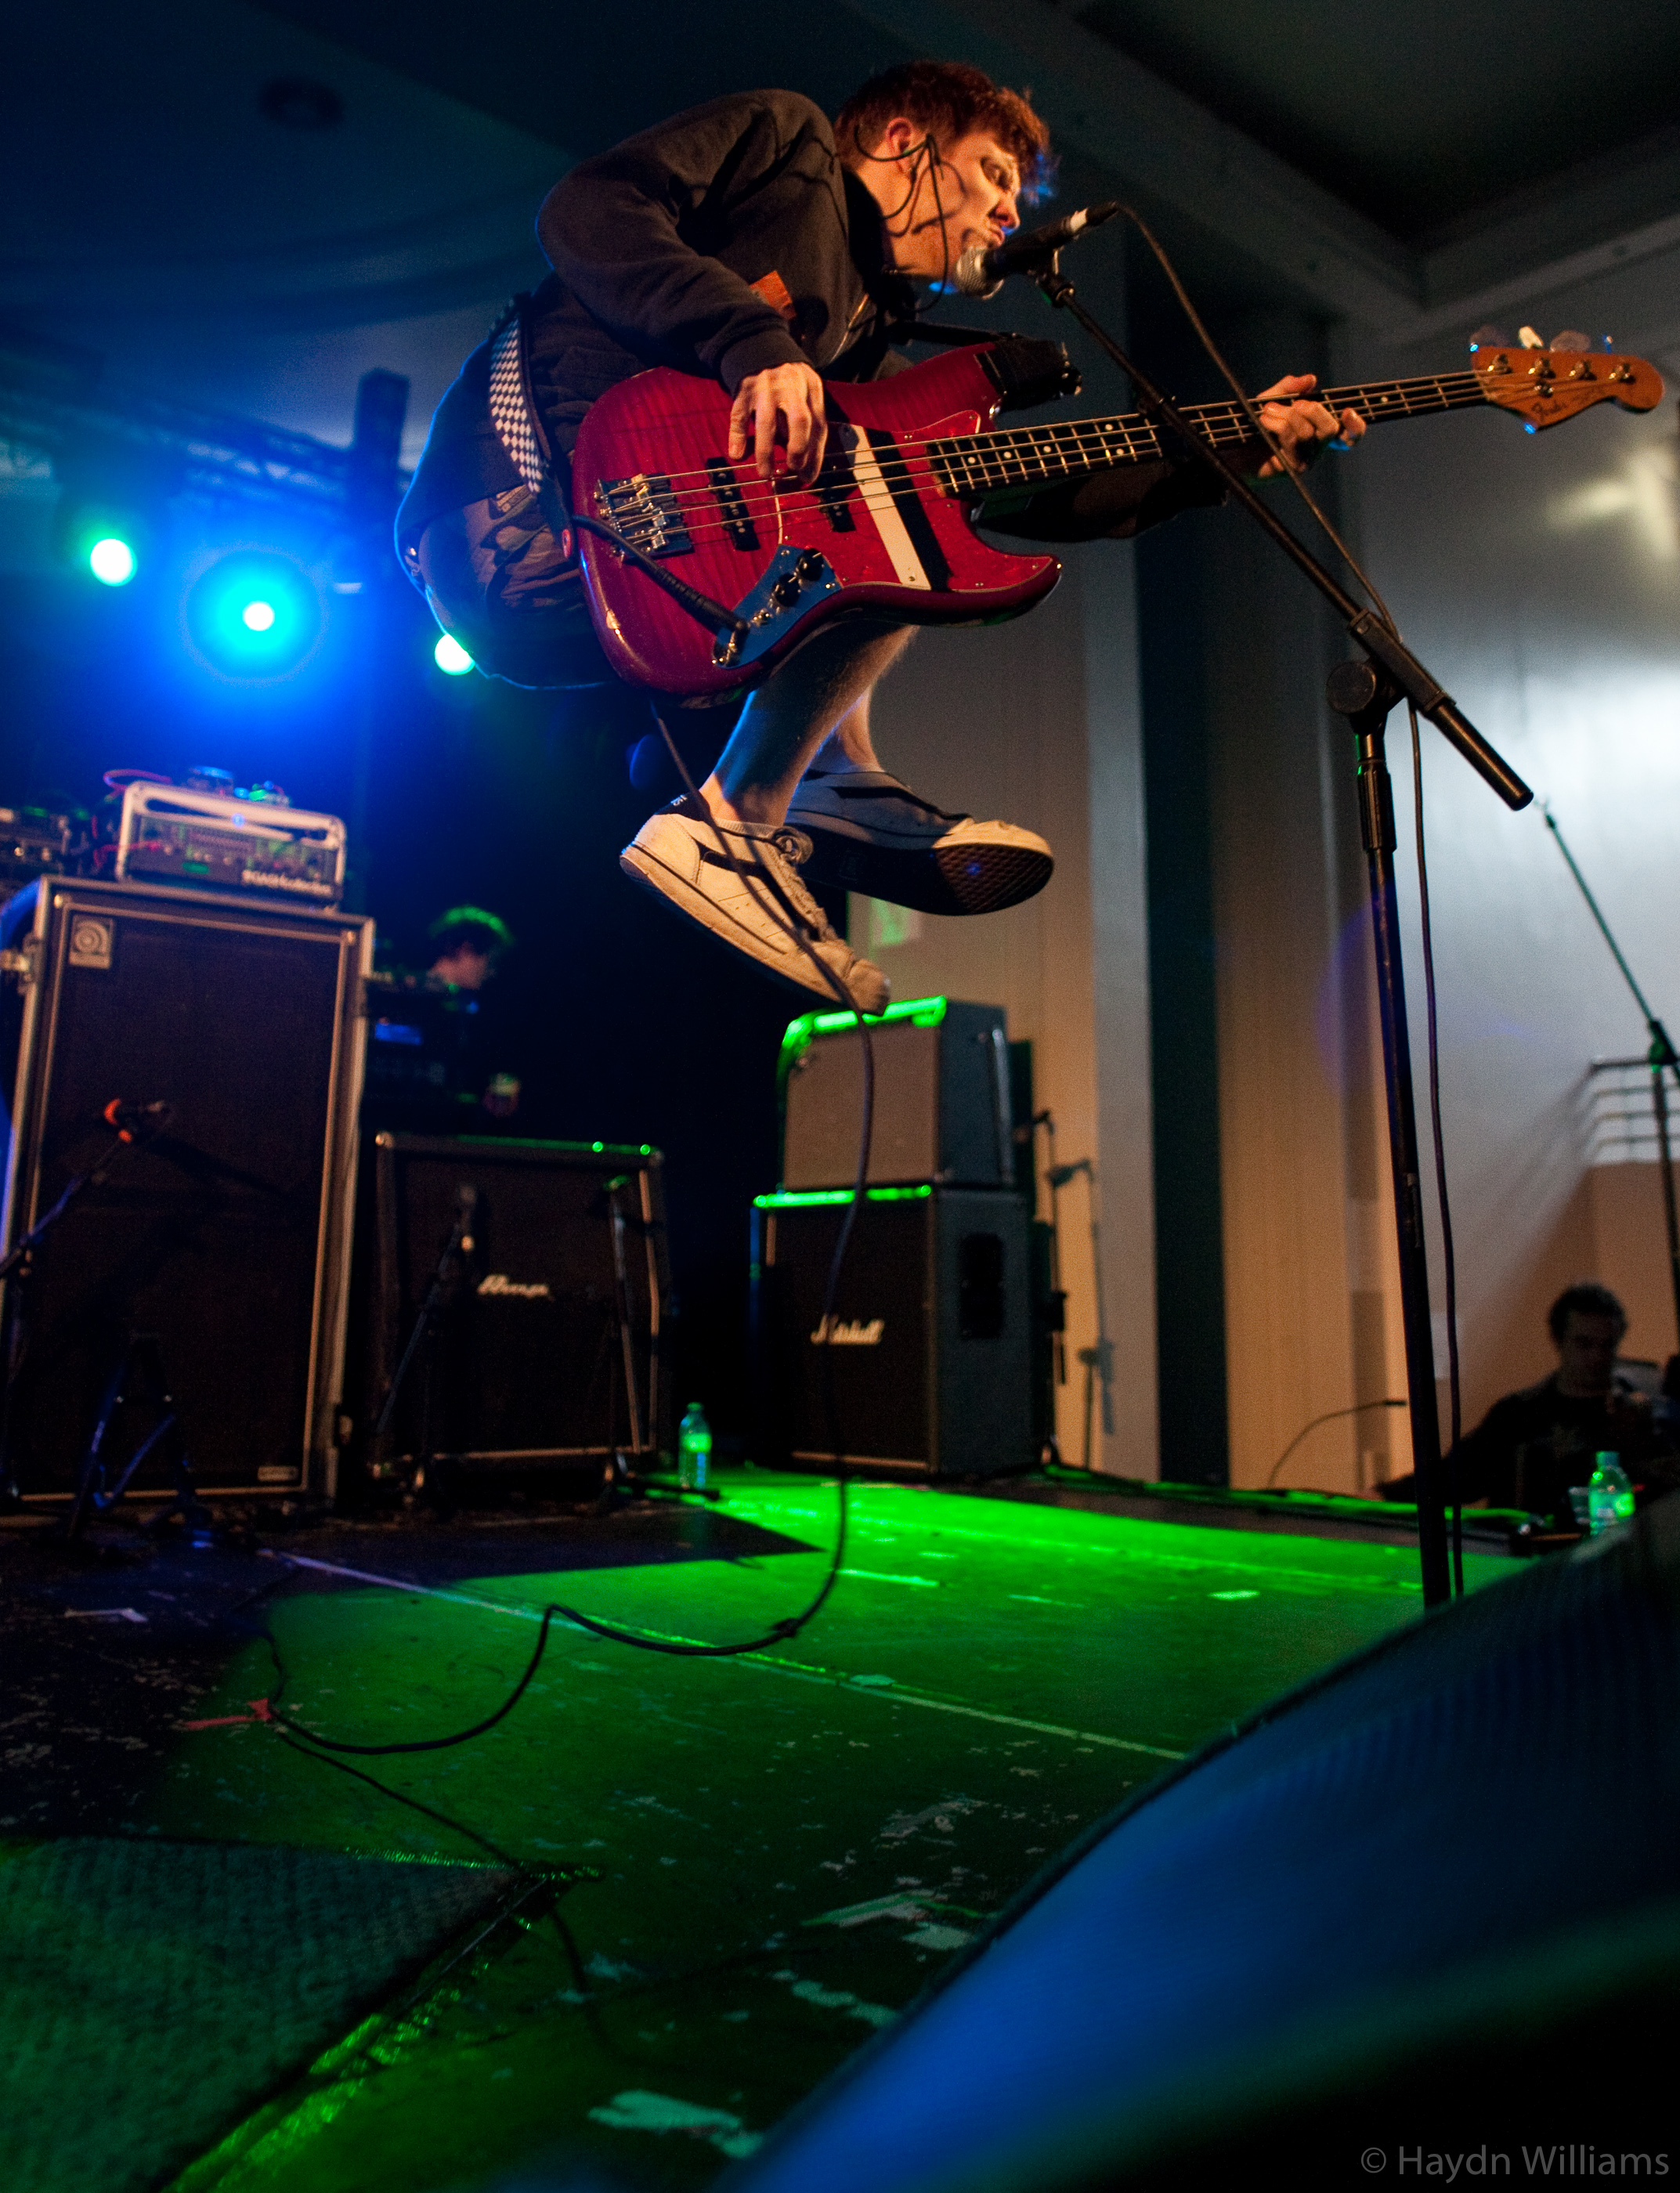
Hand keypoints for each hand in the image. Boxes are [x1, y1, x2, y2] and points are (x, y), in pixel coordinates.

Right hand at [728, 361, 826, 488]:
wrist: (760, 343)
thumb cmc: (787, 379)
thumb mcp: (805, 390)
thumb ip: (807, 420)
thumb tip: (806, 464)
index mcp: (811, 387)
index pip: (818, 425)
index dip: (815, 454)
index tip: (808, 476)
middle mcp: (790, 386)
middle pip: (799, 420)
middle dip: (798, 449)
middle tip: (792, 469)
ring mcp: (765, 387)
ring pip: (767, 423)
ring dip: (766, 452)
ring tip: (765, 473)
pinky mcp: (744, 389)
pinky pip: (739, 416)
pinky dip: (737, 436)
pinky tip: (737, 455)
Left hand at [1244, 373, 1363, 479]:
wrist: (1231, 451)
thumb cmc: (1253, 427)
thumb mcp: (1271, 400)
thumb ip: (1290, 388)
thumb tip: (1311, 379)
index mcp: (1317, 431)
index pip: (1348, 435)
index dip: (1356, 426)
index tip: (1348, 411)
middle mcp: (1315, 447)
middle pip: (1330, 428)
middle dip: (1313, 410)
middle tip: (1294, 404)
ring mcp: (1304, 459)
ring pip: (1308, 433)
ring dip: (1287, 415)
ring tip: (1267, 411)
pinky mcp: (1290, 467)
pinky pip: (1292, 440)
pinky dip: (1278, 424)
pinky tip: (1264, 419)